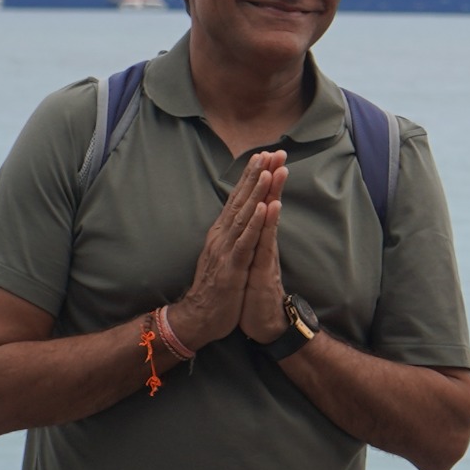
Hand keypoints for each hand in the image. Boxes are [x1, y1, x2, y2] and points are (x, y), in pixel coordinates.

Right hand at [176, 152, 284, 347]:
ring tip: (270, 171)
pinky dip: (254, 223)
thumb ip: (232, 234)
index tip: (265, 154)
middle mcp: (222, 235)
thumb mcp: (225, 255)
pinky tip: (263, 207)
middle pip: (242, 200)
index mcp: (222, 232)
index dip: (251, 176)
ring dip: (257, 192)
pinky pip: (244, 242)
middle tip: (272, 152)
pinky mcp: (231, 267)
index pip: (238, 198)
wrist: (198, 318)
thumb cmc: (215, 287)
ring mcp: (225, 250)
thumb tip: (240, 215)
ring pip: (244, 215)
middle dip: (257, 175)